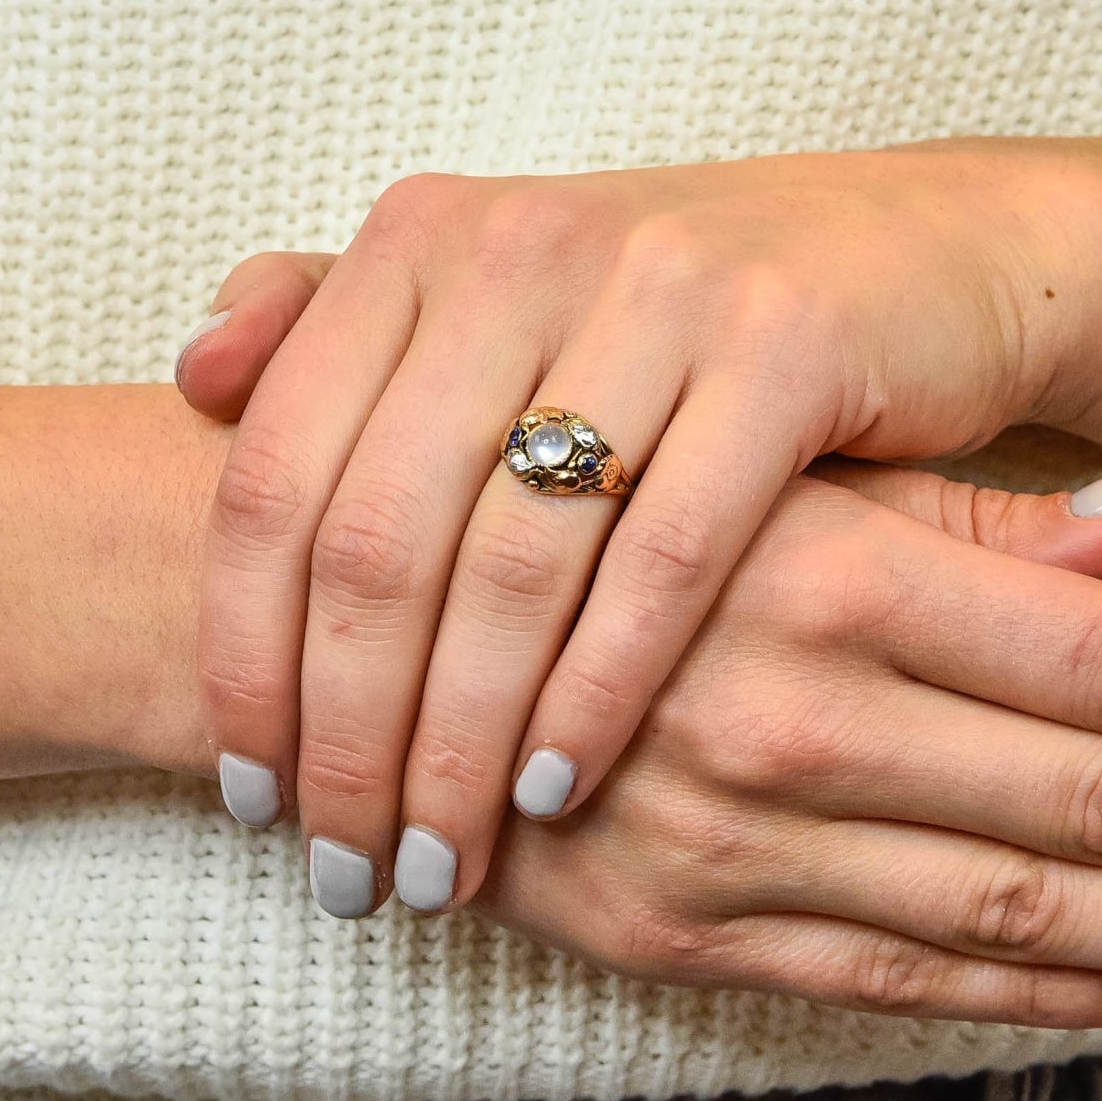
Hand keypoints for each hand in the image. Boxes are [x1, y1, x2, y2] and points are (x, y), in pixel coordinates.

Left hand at [180, 150, 1101, 915]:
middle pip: (378, 539)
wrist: (911, 255)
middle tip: (341, 865)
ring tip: (439, 860)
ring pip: (512, 565)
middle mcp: (520, 243)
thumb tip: (191, 376)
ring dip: (460, 744)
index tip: (250, 791)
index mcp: (422, 236)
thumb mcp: (502, 298)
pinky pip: (666, 561)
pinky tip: (554, 789)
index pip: (274, 474)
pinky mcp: (783, 345)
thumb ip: (334, 323)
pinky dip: (597, 693)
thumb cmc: (673, 316)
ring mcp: (655, 286)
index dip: (241, 653)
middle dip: (347, 733)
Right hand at [470, 469, 1101, 1026]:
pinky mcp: (678, 933)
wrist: (342, 630)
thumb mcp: (745, 470)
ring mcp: (737, 843)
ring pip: (1020, 906)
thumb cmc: (559, 512)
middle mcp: (796, 719)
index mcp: (826, 576)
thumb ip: (955, 512)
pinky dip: (1032, 991)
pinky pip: (892, 979)